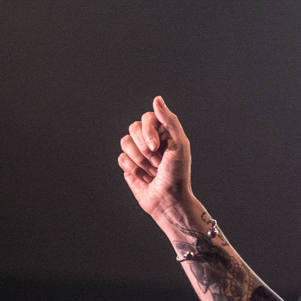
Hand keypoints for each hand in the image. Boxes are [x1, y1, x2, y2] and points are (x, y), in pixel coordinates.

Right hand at [117, 96, 195, 223]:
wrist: (168, 201)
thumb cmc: (177, 174)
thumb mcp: (179, 145)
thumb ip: (169, 120)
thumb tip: (157, 99)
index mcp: (165, 132)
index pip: (147, 118)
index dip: (148, 132)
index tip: (157, 147)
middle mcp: (151, 139)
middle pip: (132, 128)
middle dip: (144, 148)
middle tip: (158, 162)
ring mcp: (138, 152)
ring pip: (124, 142)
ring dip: (140, 160)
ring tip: (152, 171)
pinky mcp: (129, 165)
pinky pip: (121, 158)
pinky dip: (133, 169)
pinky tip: (144, 177)